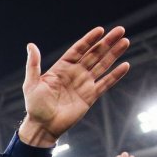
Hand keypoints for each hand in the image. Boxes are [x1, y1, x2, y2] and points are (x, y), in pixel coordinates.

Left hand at [19, 26, 130, 146]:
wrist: (43, 126)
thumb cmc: (35, 106)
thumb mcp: (31, 83)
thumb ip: (33, 64)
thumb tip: (31, 45)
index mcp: (62, 68)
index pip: (78, 49)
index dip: (89, 40)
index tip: (100, 30)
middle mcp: (75, 73)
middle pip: (94, 54)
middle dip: (107, 42)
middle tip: (120, 30)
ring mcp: (84, 84)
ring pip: (102, 65)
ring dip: (114, 54)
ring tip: (125, 41)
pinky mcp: (90, 97)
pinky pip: (105, 84)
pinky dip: (115, 75)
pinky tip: (125, 65)